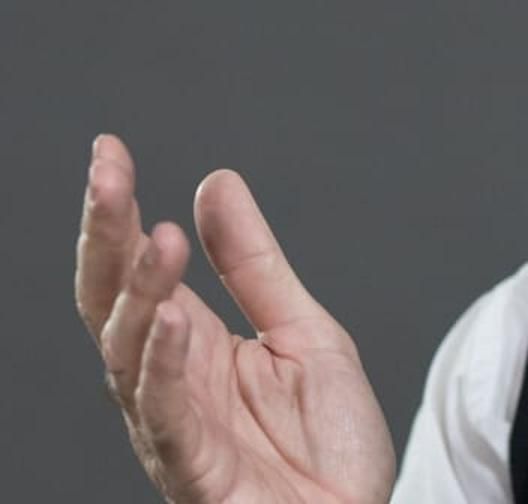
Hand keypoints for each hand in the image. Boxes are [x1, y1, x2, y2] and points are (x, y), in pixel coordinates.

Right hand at [75, 134, 396, 502]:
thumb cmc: (326, 445)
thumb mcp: (303, 330)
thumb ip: (255, 263)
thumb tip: (214, 182)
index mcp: (189, 346)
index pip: (134, 269)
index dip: (115, 214)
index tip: (109, 151)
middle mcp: (168, 383)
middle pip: (113, 303)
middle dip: (105, 238)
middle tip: (109, 175)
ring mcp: (173, 428)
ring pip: (131, 354)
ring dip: (139, 293)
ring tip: (154, 237)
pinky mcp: (195, 471)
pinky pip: (165, 415)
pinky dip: (162, 366)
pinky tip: (170, 319)